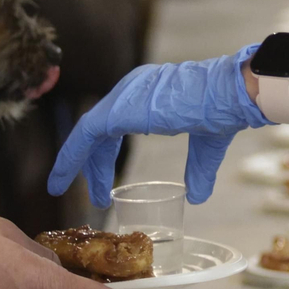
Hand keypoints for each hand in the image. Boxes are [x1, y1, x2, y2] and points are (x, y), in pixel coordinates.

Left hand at [47, 45, 270, 205]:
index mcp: (150, 93)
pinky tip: (62, 178)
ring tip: (62, 188)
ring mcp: (122, 98)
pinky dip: (70, 157)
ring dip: (76, 163)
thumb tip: (196, 197)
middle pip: (100, 130)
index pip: (117, 125)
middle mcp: (132, 90)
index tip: (103, 181)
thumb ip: (197, 170)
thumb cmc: (222, 111)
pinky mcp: (117, 111)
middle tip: (96, 194)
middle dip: (93, 163)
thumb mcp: (206, 147)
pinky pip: (85, 135)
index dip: (107, 154)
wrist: (227, 95)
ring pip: (88, 132)